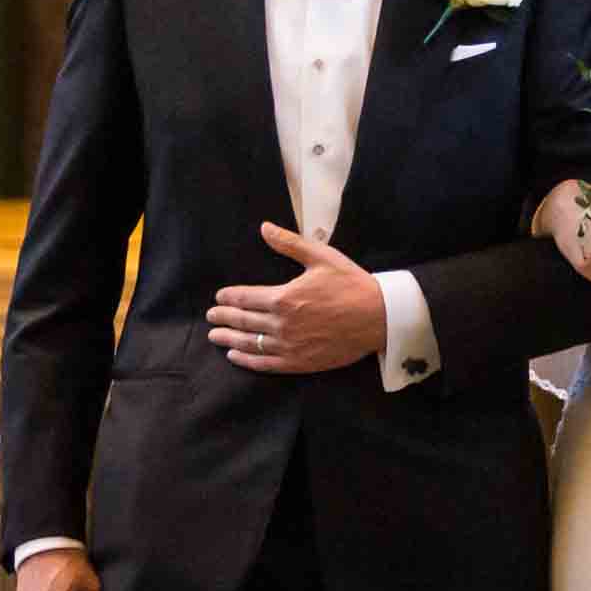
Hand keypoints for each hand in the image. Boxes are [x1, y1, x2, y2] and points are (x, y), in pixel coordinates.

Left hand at [206, 222, 386, 372]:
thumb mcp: (322, 257)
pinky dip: (247, 360)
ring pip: (250, 344)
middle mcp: (282, 324)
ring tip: (215, 337)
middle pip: (242, 322)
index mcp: (284, 298)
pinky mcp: (300, 362)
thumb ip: (289, 244)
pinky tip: (235, 357)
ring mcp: (290, 346)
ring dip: (229, 339)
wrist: (379, 317)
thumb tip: (264, 227)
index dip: (228, 298)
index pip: (245, 298)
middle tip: (210, 317)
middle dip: (223, 318)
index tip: (219, 297)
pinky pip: (265, 363)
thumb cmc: (351, 284)